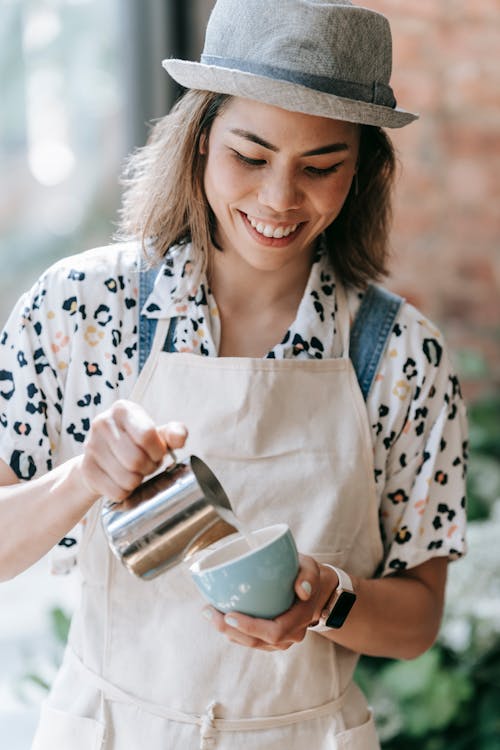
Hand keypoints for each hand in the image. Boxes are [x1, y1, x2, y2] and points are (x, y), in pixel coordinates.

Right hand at [77, 399, 187, 501]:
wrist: (103, 457)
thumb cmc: (136, 443)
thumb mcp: (157, 434)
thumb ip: (173, 433)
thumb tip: (179, 438)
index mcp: (123, 409)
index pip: (147, 435)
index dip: (158, 451)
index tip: (158, 453)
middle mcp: (102, 423)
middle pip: (136, 460)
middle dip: (148, 468)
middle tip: (146, 464)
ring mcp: (91, 446)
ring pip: (127, 479)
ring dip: (138, 481)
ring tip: (134, 471)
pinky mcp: (86, 469)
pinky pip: (117, 492)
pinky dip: (126, 492)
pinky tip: (121, 480)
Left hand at [202, 555, 338, 650]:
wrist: (316, 591)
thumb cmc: (308, 576)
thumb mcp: (312, 568)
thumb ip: (309, 576)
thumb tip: (302, 590)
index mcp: (300, 619)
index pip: (274, 632)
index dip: (250, 628)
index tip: (229, 615)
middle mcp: (290, 635)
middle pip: (257, 641)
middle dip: (230, 630)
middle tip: (209, 612)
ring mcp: (280, 640)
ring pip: (250, 643)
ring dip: (227, 632)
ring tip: (208, 612)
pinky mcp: (269, 638)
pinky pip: (249, 639)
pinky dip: (232, 630)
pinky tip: (217, 615)